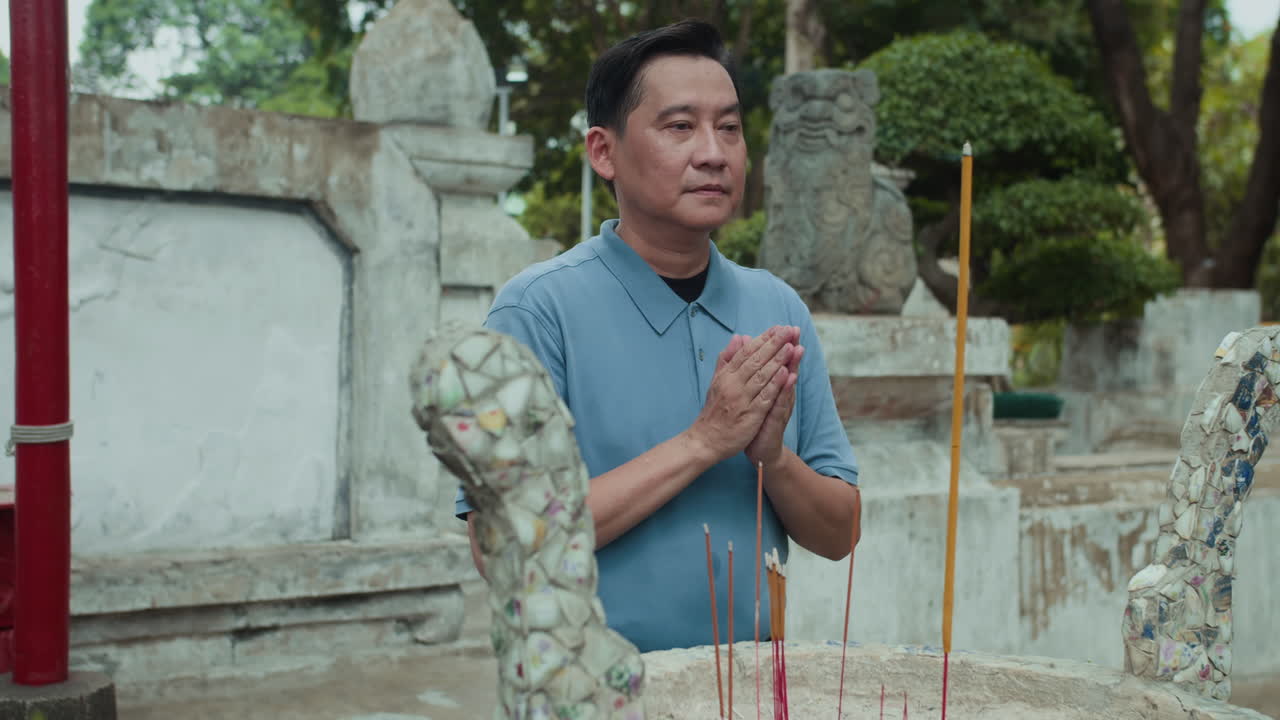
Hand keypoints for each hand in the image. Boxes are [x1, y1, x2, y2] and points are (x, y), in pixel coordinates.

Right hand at [688, 326, 795, 462]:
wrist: (705, 440)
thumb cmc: (713, 411)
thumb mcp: (716, 381)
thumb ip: (727, 359)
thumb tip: (737, 337)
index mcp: (726, 375)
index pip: (746, 352)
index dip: (763, 339)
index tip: (778, 328)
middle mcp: (733, 384)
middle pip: (756, 360)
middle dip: (773, 344)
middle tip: (788, 330)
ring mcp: (742, 399)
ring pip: (762, 375)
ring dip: (777, 360)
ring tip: (791, 346)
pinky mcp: (750, 414)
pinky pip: (765, 396)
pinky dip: (776, 384)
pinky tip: (787, 374)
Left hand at [746, 328, 802, 469]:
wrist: (759, 449)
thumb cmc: (755, 419)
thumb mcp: (753, 394)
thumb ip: (752, 373)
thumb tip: (746, 348)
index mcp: (771, 386)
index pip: (776, 362)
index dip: (779, 345)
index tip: (783, 325)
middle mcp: (779, 394)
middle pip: (786, 368)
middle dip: (790, 349)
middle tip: (795, 331)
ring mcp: (780, 407)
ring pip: (787, 384)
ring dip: (793, 366)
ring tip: (797, 349)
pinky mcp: (776, 420)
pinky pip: (781, 403)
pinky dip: (785, 391)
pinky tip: (788, 379)